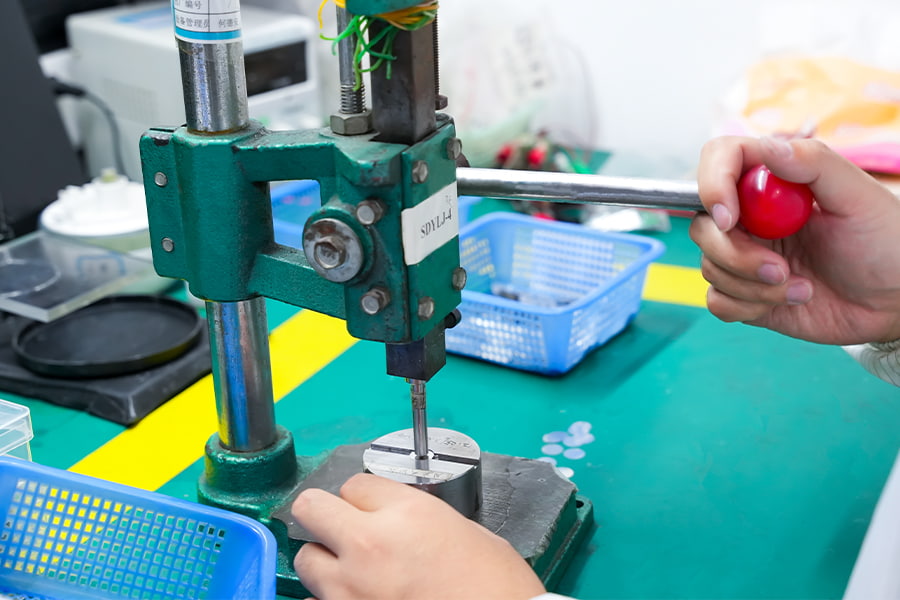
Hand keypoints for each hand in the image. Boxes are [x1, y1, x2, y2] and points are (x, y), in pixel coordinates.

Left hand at [292, 473, 545, 599]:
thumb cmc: (497, 588)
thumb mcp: (466, 533)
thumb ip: (419, 518)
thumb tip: (397, 520)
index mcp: (407, 513)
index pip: (354, 484)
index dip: (365, 498)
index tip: (373, 509)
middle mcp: (369, 544)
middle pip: (311, 507)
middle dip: (324, 515)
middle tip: (340, 527)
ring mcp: (350, 589)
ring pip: (305, 558)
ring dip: (325, 561)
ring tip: (352, 571)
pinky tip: (358, 599)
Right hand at [691, 135, 899, 344]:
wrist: (895, 300)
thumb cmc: (886, 242)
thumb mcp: (858, 196)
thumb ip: (813, 163)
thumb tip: (768, 147)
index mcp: (773, 181)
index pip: (719, 161)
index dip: (713, 184)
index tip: (730, 218)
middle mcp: (751, 217)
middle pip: (704, 225)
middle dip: (735, 254)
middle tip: (781, 270)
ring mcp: (745, 256)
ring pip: (710, 267)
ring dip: (752, 285)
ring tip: (801, 288)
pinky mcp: (745, 293)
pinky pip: (718, 301)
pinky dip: (748, 306)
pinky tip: (790, 300)